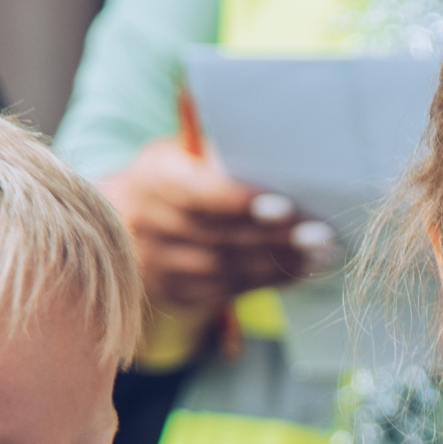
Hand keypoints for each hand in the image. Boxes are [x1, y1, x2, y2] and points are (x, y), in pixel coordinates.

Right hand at [97, 137, 328, 310]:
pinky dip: (266, 281)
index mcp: (151, 177)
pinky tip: (298, 270)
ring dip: (279, 264)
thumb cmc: (174, 174)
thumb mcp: (185, 152)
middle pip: (218, 236)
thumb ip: (220, 154)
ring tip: (321, 255)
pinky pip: (225, 291)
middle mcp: (146, 223)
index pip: (198, 193)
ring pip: (225, 269)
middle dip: (276, 237)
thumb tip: (280, 153)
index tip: (286, 206)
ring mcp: (154, 263)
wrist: (120, 218)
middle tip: (322, 234)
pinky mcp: (171, 291)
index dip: (241, 201)